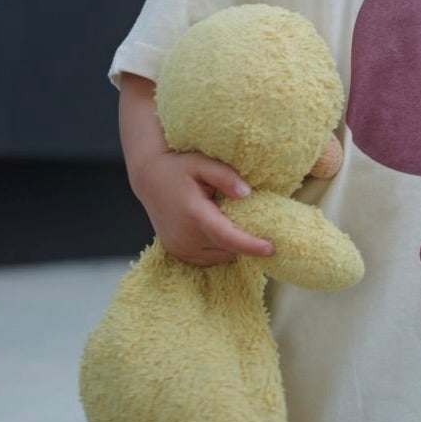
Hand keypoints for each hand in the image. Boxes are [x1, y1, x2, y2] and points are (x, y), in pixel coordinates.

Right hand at [131, 151, 273, 266]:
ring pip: (221, 256)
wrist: (149, 178)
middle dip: (245, 240)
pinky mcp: (179, 254)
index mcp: (193, 216)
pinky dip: (220, 248)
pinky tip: (218, 230)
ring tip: (229, 220)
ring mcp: (180, 249)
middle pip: (228, 248)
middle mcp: (185, 238)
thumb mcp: (201, 162)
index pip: (227, 237)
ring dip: (232, 245)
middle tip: (253, 220)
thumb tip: (247, 192)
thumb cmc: (178, 168)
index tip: (271, 249)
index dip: (250, 245)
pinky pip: (210, 258)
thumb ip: (225, 175)